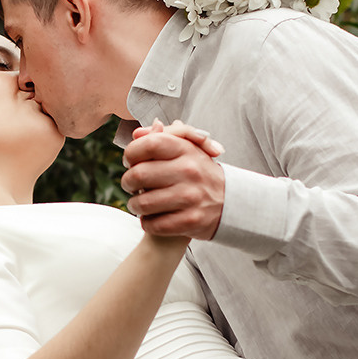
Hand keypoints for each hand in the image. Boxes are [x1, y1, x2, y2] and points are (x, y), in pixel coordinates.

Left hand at [121, 120, 225, 239]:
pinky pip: (154, 224)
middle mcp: (189, 171)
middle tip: (131, 185)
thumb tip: (137, 134)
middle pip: (139, 175)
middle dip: (127, 182)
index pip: (149, 144)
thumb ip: (161, 137)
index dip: (131, 153)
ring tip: (139, 204)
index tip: (130, 161)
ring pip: (142, 203)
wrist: (230, 203)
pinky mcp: (190, 220)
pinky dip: (147, 223)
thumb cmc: (199, 173)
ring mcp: (191, 197)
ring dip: (134, 205)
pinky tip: (152, 218)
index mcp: (186, 150)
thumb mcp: (187, 148)